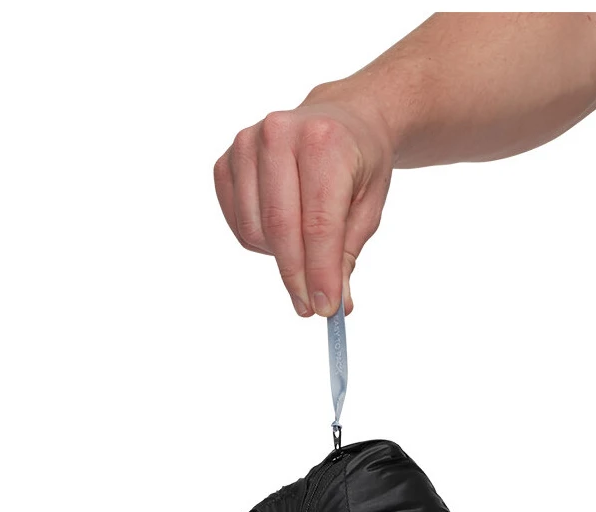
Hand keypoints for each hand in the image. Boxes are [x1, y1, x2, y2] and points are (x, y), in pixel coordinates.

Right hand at [214, 95, 393, 316]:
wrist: (339, 119)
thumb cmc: (358, 164)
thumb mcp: (369, 206)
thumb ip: (347, 254)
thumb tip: (335, 303)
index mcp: (324, 142)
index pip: (318, 223)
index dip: (320, 272)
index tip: (324, 308)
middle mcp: (279, 135)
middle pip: (281, 228)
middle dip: (297, 276)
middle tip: (309, 307)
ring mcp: (246, 144)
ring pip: (255, 229)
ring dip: (280, 257)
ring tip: (304, 249)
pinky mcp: (226, 161)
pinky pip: (238, 222)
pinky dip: (259, 242)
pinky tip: (282, 233)